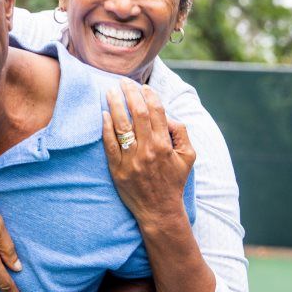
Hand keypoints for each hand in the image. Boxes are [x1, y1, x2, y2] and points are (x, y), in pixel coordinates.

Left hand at [102, 79, 195, 222]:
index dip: (149, 95)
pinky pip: (109, 144)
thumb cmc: (173, 181)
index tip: (143, 86)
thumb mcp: (188, 157)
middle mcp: (148, 150)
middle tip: (123, 81)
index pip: (156, 112)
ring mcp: (131, 160)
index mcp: (165, 145)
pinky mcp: (117, 169)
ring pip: (121, 125)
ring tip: (110, 91)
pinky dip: (106, 127)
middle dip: (130, 93)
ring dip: (115, 105)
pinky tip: (103, 114)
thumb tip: (169, 116)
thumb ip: (182, 133)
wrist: (159, 210)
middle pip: (137, 114)